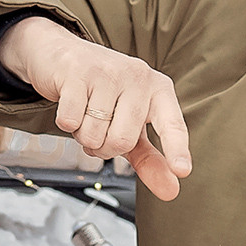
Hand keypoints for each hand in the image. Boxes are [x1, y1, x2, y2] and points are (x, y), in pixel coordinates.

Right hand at [0, 14, 191, 202]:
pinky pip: (71, 121)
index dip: (176, 149)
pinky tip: (71, 106)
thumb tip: (171, 190)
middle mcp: (138, 77)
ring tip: (85, 115)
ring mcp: (107, 72)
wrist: (63, 55)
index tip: (182, 171)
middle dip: (104, 148)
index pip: (172, 124)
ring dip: (83, 136)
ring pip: (94, 134)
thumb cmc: (103, 93)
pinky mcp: (77, 73)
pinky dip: (67, 124)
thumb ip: (151, 159)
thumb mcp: (132, 125)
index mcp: (158, 89)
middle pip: (122, 140)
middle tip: (100, 130)